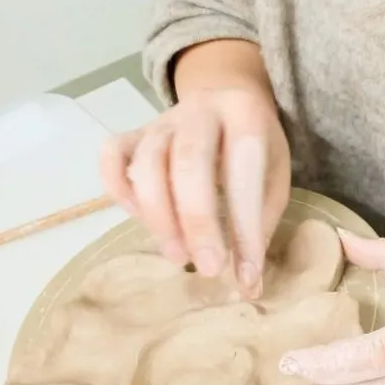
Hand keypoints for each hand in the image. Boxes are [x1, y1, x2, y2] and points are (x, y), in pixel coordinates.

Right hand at [99, 84, 290, 294]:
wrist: (227, 97)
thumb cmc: (254, 148)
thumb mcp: (272, 175)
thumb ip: (260, 225)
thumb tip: (248, 287)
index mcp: (244, 112)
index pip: (242, 167)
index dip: (244, 223)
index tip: (246, 273)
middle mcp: (200, 109)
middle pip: (187, 160)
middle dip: (197, 221)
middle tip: (209, 268)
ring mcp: (162, 119)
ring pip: (147, 162)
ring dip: (159, 216)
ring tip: (179, 256)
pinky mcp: (134, 132)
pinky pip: (112, 155)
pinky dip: (118, 189)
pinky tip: (138, 217)